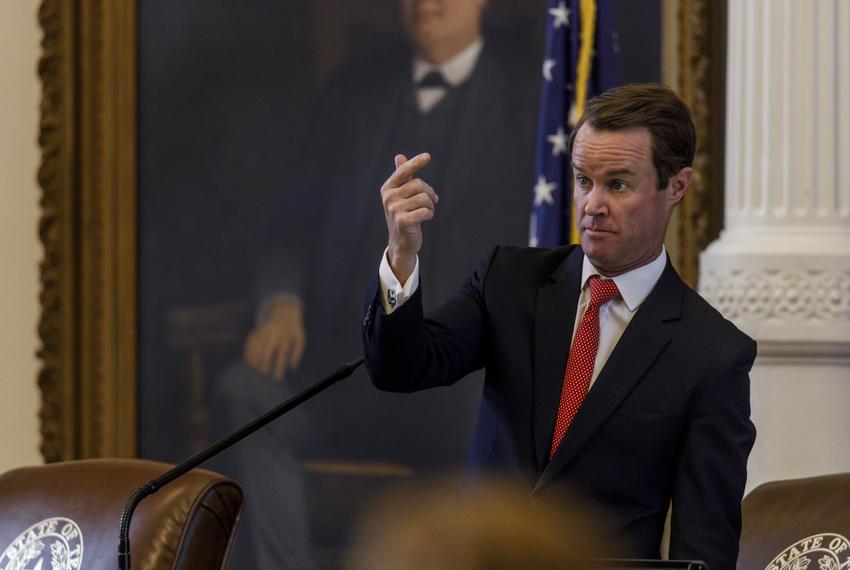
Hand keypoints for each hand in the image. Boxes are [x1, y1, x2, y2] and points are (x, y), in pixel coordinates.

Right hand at [243, 298, 305, 380]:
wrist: (284, 310)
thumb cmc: (293, 329)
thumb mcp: (300, 339)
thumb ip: (297, 354)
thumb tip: (293, 368)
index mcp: (285, 336)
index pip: (281, 355)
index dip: (278, 367)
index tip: (277, 378)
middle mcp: (274, 333)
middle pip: (266, 351)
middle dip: (264, 363)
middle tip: (263, 373)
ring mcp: (264, 330)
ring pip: (256, 345)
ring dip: (253, 357)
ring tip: (254, 368)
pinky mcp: (258, 328)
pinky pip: (250, 340)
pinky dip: (248, 349)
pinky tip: (247, 359)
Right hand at [380, 153, 438, 283]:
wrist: (401, 242)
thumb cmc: (403, 215)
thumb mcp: (401, 195)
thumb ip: (402, 176)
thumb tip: (399, 156)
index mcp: (388, 188)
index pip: (403, 171)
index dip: (416, 162)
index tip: (428, 156)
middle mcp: (389, 197)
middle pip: (419, 184)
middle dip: (429, 193)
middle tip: (433, 200)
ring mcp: (394, 209)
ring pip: (424, 198)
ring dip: (430, 205)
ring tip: (427, 211)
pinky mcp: (403, 221)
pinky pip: (426, 211)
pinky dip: (430, 215)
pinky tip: (425, 219)